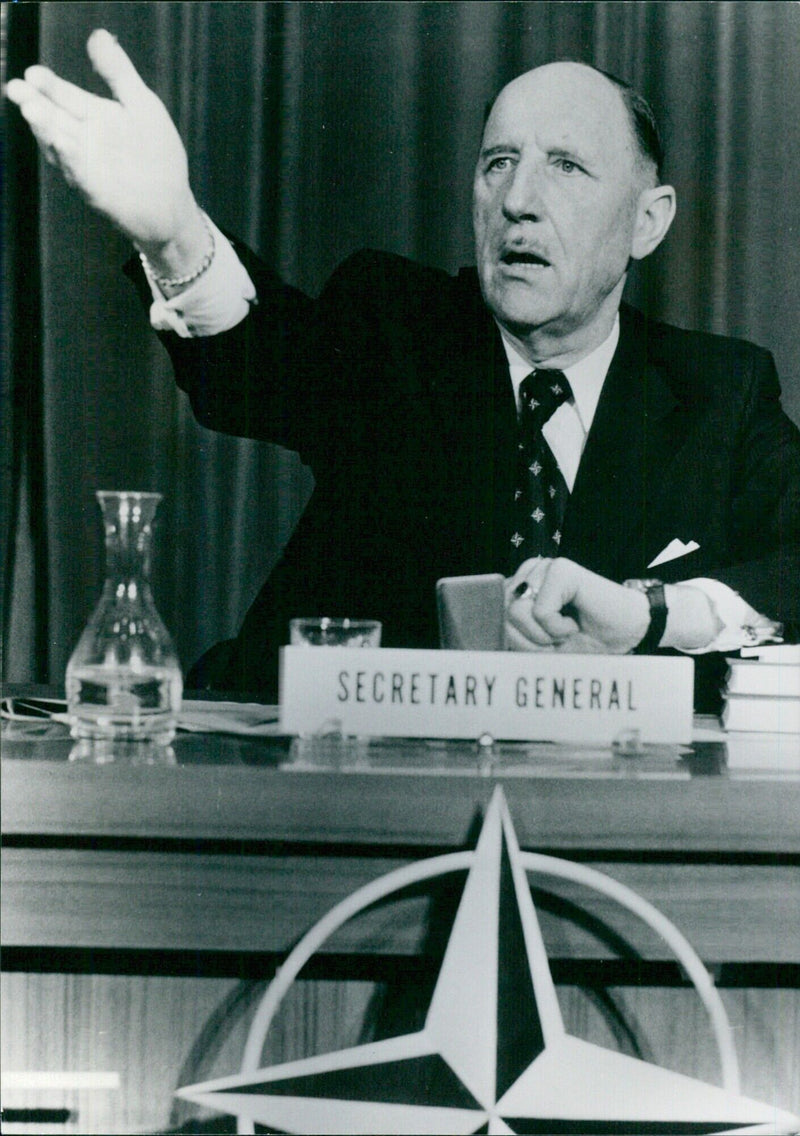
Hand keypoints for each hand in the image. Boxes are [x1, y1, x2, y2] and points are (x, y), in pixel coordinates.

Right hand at [6, 29, 201, 262]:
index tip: (33, 73)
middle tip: (18, 89)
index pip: (63, 94)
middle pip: (53, 117)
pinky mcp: (95, 191)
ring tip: (33, 110)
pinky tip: (62, 144)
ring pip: (60, 144)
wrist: (172, 204)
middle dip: (35, 104)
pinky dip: (70, 159)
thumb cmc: (157, 154)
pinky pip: (79, 173)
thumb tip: (97, 34)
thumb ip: (117, 73)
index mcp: (92, 115)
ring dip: (46, 129)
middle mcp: (82, 139)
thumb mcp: (141, 104)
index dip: (47, 84)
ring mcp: (85, 165)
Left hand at [506, 557, 649, 653]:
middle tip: (559, 636)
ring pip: (517, 612)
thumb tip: (491, 625)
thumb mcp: (538, 643)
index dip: (516, 638)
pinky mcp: (560, 569)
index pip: (492, 614)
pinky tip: (576, 621)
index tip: (545, 642)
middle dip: (530, 639)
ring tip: (567, 628)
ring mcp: (544, 567)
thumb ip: (511, 632)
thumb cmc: (584, 638)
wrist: (625, 634)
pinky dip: (558, 627)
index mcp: (520, 585)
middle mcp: (529, 572)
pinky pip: (540, 611)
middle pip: (502, 615)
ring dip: (544, 634)